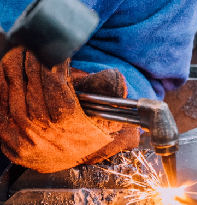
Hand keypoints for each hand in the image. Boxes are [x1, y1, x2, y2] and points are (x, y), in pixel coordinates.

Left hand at [0, 47, 137, 172]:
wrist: (66, 161)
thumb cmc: (85, 135)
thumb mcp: (105, 117)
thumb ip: (110, 94)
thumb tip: (116, 77)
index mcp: (70, 126)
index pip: (56, 87)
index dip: (52, 66)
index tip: (55, 53)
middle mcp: (45, 132)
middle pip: (33, 87)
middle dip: (33, 61)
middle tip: (36, 47)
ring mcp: (23, 137)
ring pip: (13, 92)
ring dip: (15, 67)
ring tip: (21, 52)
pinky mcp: (7, 139)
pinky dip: (2, 84)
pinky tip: (8, 70)